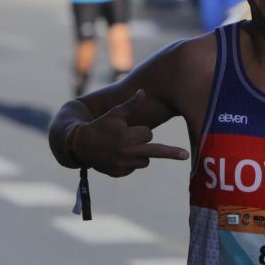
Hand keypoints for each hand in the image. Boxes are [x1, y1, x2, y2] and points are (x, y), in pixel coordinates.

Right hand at [70, 89, 188, 176]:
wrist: (79, 144)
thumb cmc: (100, 125)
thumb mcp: (115, 113)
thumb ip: (131, 104)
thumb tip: (143, 92)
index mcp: (126, 136)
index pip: (148, 133)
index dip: (141, 130)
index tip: (131, 128)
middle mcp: (125, 152)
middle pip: (155, 151)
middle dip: (164, 150)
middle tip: (184, 155)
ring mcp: (121, 165)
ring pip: (145, 161)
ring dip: (141, 154)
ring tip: (126, 147)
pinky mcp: (117, 173)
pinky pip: (133, 169)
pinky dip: (130, 163)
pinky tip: (118, 156)